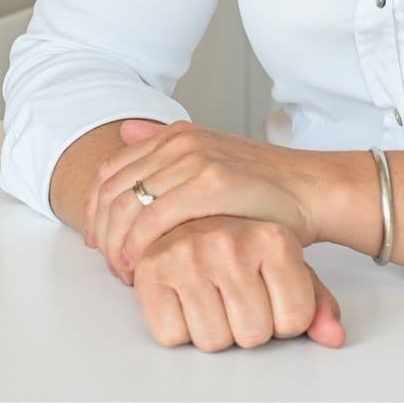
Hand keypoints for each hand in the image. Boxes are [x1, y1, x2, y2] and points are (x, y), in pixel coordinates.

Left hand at [86, 119, 326, 280]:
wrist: (308, 190)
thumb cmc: (259, 188)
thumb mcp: (208, 158)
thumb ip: (165, 150)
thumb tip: (125, 132)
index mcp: (174, 134)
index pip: (110, 171)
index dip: (95, 211)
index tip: (97, 244)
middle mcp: (180, 140)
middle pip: (113, 189)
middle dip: (102, 233)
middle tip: (110, 266)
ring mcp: (195, 158)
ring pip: (128, 204)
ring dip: (118, 244)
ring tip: (126, 271)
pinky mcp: (212, 181)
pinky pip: (155, 217)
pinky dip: (140, 245)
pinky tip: (143, 266)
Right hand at [129, 215, 344, 351]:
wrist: (204, 202)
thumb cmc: (249, 239)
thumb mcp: (290, 264)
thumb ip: (317, 303)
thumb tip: (334, 337)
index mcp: (272, 238)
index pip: (295, 321)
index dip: (285, 320)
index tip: (274, 296)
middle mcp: (230, 241)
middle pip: (254, 336)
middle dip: (247, 327)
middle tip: (238, 295)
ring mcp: (189, 251)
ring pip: (213, 341)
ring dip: (212, 328)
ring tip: (211, 294)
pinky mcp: (151, 267)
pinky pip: (172, 334)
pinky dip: (176, 325)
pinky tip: (183, 297)